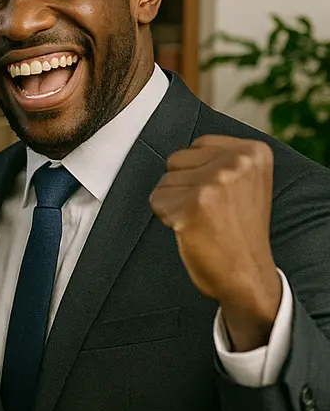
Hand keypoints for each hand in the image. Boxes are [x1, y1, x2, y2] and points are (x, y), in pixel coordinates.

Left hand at [150, 135, 281, 351]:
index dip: (198, 173)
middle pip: (175, 160)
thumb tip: (175, 136)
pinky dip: (166, 218)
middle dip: (184, 186)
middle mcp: (236, 162)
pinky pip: (156, 201)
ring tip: (203, 221)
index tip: (220, 197)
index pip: (195, 145)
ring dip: (175, 203)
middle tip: (210, 212)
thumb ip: (222, 157)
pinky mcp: (191, 206)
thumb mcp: (245, 181)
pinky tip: (191, 230)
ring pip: (164, 181)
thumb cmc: (239, 229)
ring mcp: (214, 183)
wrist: (247, 274)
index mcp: (253, 151)